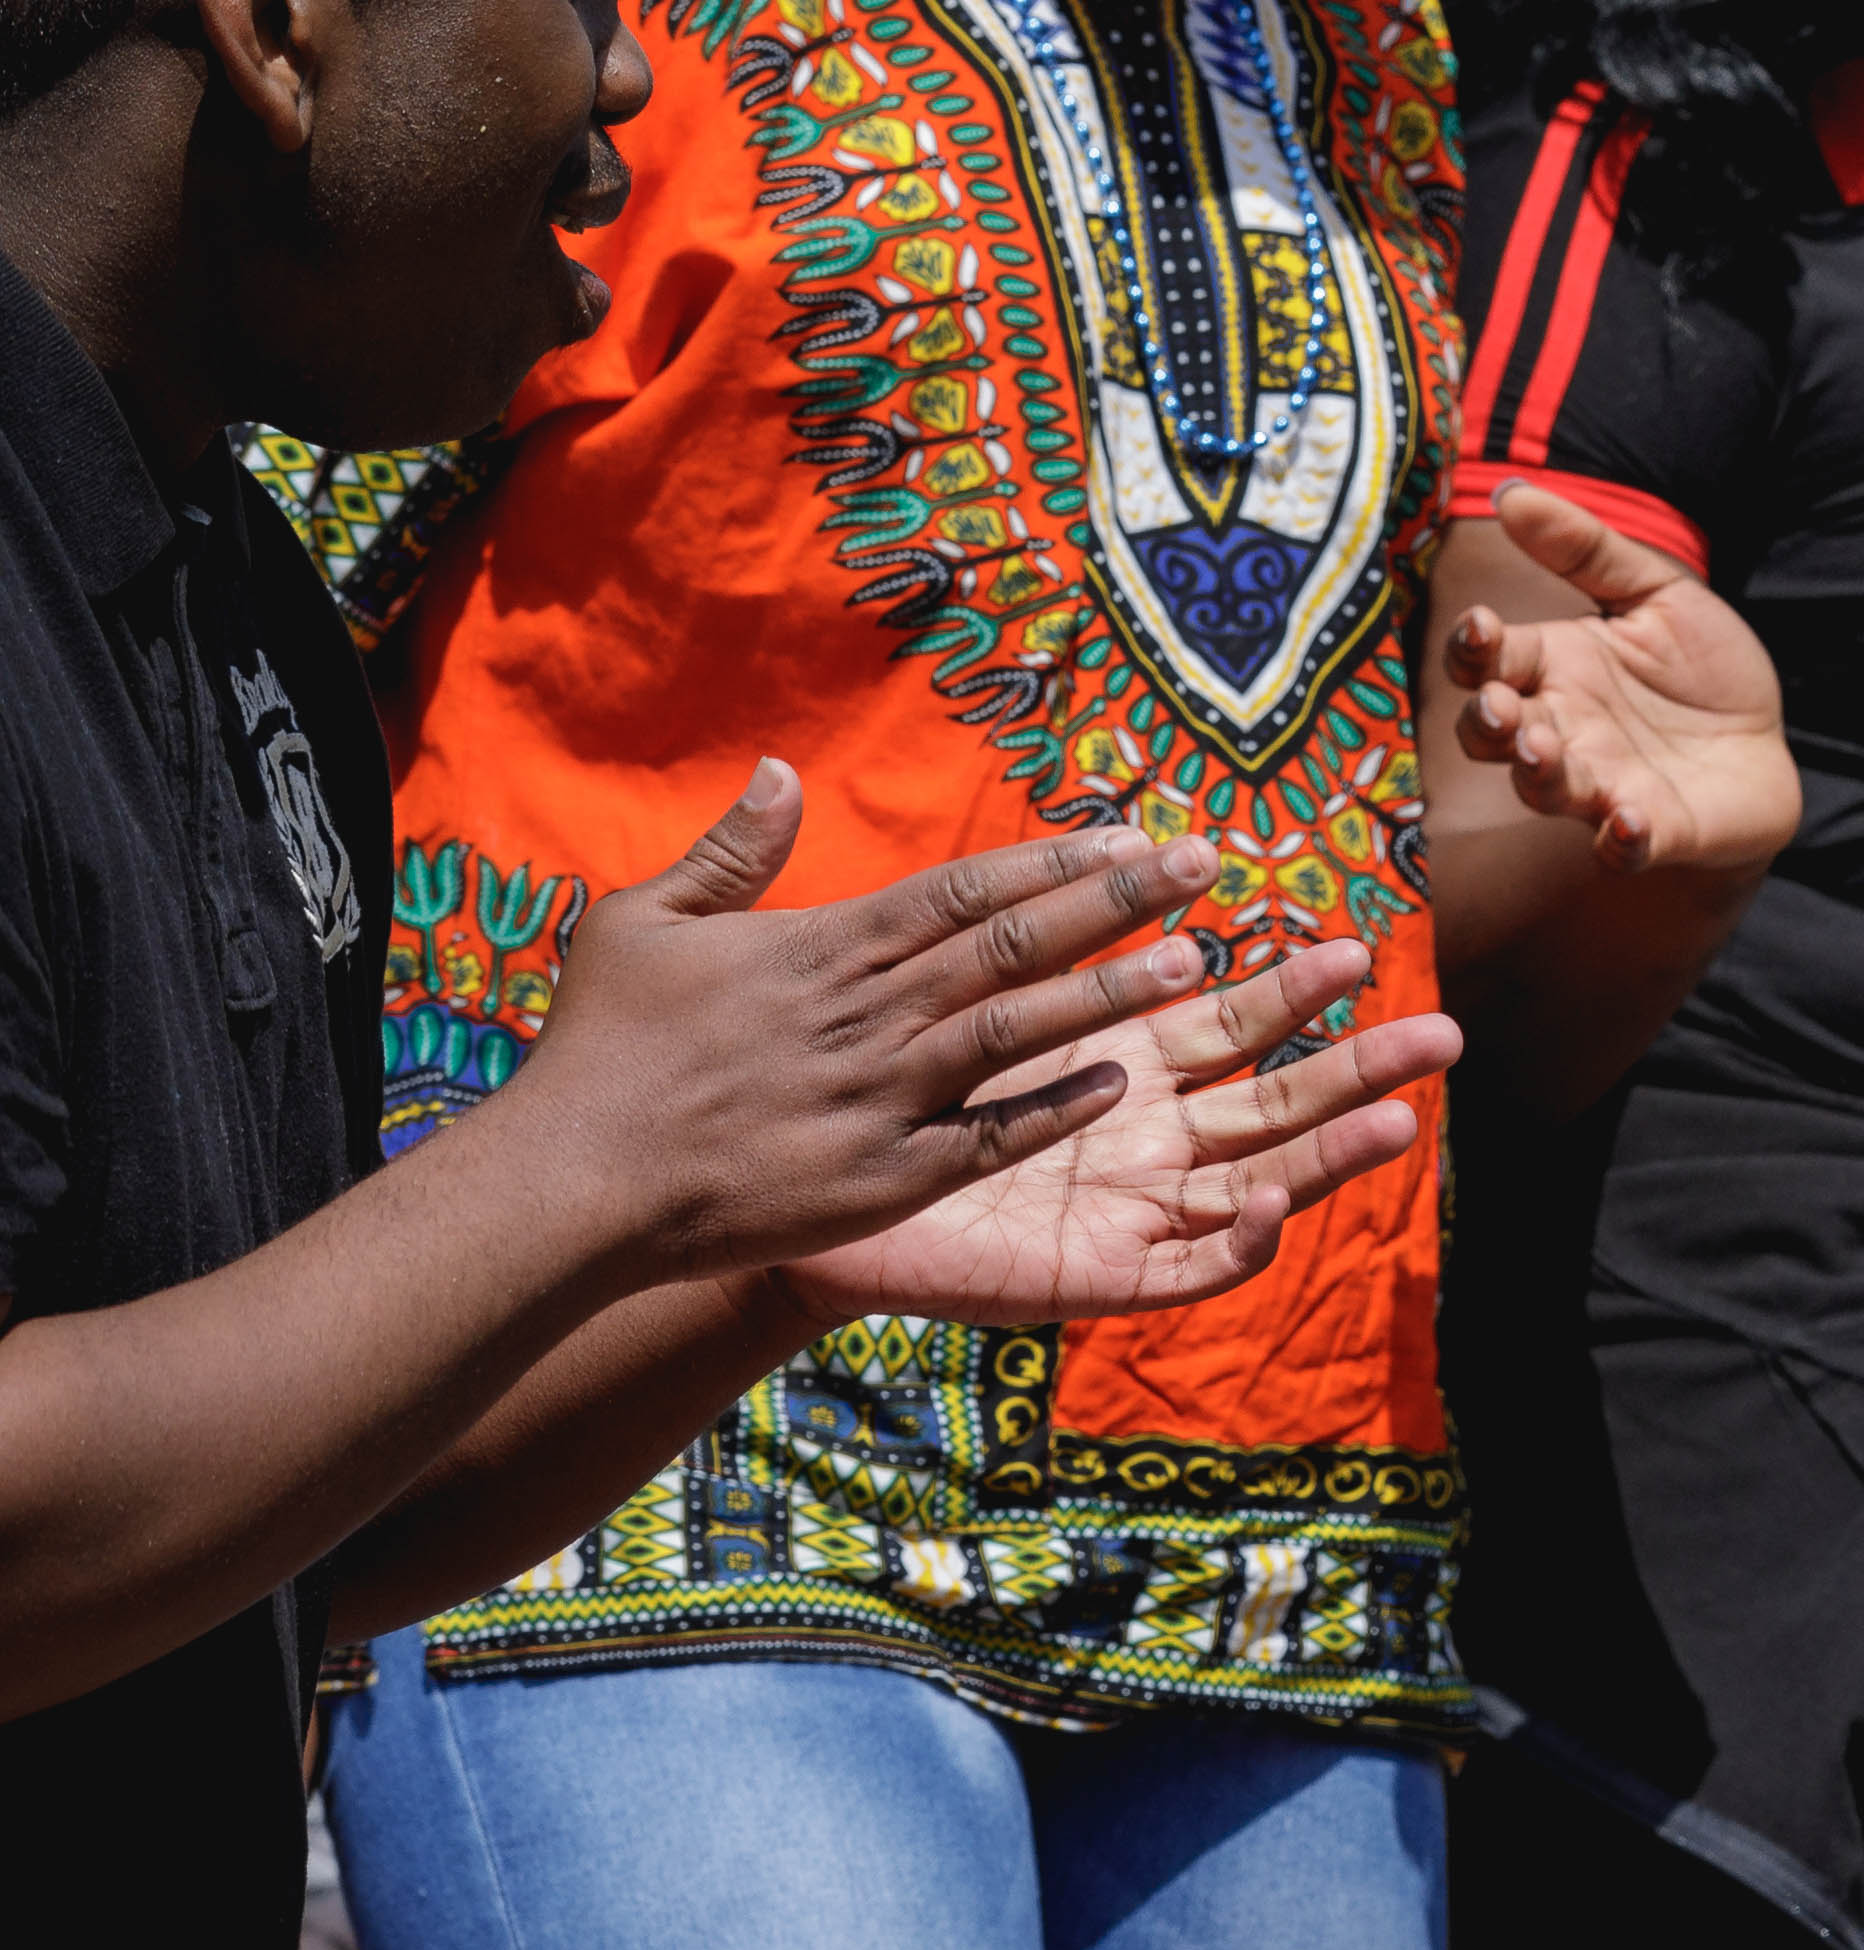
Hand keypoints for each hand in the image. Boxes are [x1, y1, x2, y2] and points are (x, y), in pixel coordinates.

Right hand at [492, 772, 1238, 1290]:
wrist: (569, 1182)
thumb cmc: (600, 1050)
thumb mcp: (643, 922)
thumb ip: (730, 850)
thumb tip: (782, 767)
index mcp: (820, 948)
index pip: (964, 889)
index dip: (1055, 860)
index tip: (1135, 833)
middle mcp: (865, 1015)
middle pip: (1011, 944)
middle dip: (1114, 901)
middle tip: (1208, 864)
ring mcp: (878, 1098)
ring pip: (1016, 1031)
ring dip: (1108, 993)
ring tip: (1196, 959)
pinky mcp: (880, 1177)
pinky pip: (985, 1139)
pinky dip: (1050, 1109)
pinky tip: (1119, 1082)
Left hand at [773, 933, 1456, 1328]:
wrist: (785, 1203)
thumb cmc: (851, 1096)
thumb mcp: (922, 995)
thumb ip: (979, 918)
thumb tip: (1049, 822)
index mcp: (1114, 1064)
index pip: (1230, 1022)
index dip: (1292, 991)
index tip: (1353, 947)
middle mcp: (1138, 1137)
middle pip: (1276, 1101)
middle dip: (1360, 1068)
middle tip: (1441, 1033)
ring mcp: (1123, 1211)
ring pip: (1258, 1183)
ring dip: (1331, 1154)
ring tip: (1404, 1119)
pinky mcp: (1089, 1277)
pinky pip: (1183, 1269)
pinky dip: (1235, 1244)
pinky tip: (1272, 1205)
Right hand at [1444, 483, 1791, 874]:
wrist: (1766, 740)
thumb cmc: (1699, 667)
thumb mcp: (1657, 593)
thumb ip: (1587, 549)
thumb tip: (1513, 491)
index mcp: (1553, 668)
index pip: (1487, 660)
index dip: (1473, 647)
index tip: (1481, 626)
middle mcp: (1561, 731)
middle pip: (1493, 735)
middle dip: (1487, 722)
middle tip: (1498, 705)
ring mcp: (1602, 785)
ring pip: (1544, 789)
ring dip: (1538, 773)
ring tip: (1545, 750)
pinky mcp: (1655, 831)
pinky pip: (1624, 846)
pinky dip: (1622, 839)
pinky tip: (1629, 820)